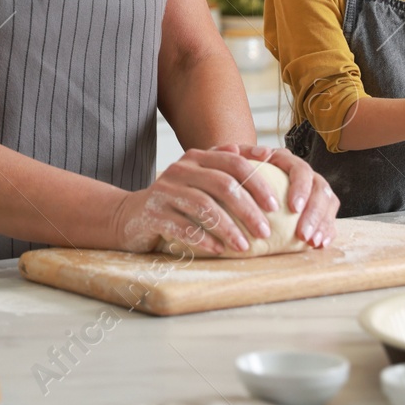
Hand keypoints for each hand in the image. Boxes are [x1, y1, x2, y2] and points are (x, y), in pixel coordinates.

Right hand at [108, 147, 287, 254]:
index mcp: (196, 157)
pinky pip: (183, 227)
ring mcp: (165, 190)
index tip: (275, 206)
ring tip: (245, 247)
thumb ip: (229, 165)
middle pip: (223, 184)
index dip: (257, 182)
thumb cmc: (176, 199)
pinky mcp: (152, 213)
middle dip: (248, 210)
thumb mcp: (200, 178)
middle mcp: (181, 169)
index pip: (234, 162)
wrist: (130, 215)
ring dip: (228, 229)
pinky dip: (204, 240)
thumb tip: (265, 153)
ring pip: (204, 206)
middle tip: (266, 232)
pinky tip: (219, 251)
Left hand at [209, 144, 338, 248]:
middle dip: (315, 213)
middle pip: (320, 188)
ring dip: (322, 223)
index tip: (293, 208)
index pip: (301, 170)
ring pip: (328, 203)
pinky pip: (329, 218)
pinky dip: (327, 231)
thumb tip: (244, 151)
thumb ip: (234, 155)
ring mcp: (312, 190)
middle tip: (303, 235)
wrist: (239, 184)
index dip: (301, 188)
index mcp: (285, 161)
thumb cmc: (234, 174)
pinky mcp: (317, 208)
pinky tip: (318, 245)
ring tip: (312, 242)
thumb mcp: (230, 163)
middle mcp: (303, 173)